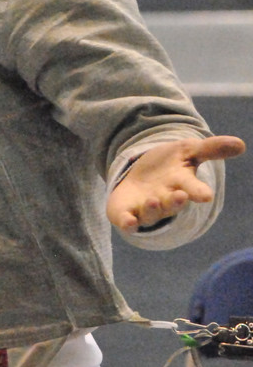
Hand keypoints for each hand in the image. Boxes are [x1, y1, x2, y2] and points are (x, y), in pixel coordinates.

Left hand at [107, 135, 244, 232]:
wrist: (140, 174)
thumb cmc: (169, 165)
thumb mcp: (188, 151)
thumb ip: (211, 149)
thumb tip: (241, 143)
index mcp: (182, 185)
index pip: (195, 190)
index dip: (200, 192)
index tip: (206, 195)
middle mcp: (166, 199)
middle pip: (173, 204)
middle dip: (176, 202)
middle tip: (181, 196)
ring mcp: (146, 208)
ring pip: (151, 213)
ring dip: (153, 209)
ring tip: (154, 201)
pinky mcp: (126, 212)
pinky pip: (128, 221)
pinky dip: (128, 223)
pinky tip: (126, 223)